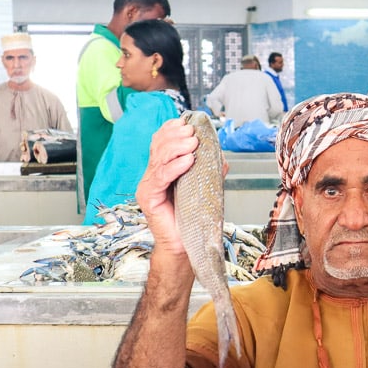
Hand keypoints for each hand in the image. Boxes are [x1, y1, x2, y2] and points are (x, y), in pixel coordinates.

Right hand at [136, 117, 198, 258]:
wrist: (184, 244)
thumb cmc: (192, 216)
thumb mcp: (203, 186)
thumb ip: (208, 169)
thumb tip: (219, 154)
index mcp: (162, 169)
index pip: (161, 142)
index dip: (172, 130)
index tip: (188, 124)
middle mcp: (152, 174)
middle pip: (159, 147)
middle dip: (176, 136)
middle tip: (193, 135)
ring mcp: (147, 186)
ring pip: (159, 159)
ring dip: (177, 148)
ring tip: (193, 144)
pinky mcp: (147, 198)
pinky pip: (160, 177)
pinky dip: (175, 167)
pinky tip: (187, 161)